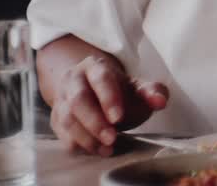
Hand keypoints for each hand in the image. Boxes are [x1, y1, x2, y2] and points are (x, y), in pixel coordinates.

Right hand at [49, 56, 167, 155]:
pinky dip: (78, 145)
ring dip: (87, 137)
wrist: (92, 91)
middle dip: (95, 122)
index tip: (118, 118)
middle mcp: (73, 80)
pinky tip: (96, 150)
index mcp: (95, 66)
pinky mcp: (56, 119)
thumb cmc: (120, 91)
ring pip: (67, 119)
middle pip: (79, 100)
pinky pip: (61, 134)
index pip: (101, 79)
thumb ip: (152, 92)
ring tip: (108, 148)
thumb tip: (160, 101)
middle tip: (112, 138)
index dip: (109, 98)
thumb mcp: (138, 87)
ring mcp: (61, 100)